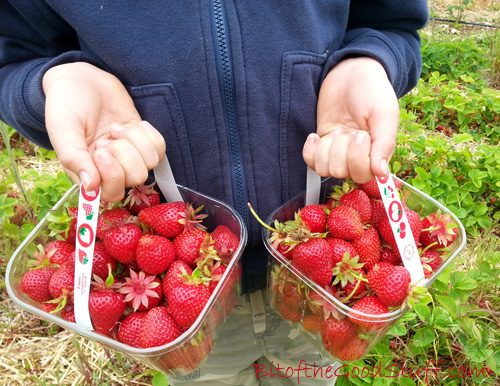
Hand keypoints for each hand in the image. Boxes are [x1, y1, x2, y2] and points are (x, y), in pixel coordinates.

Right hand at [42, 62, 165, 201]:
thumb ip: (73, 157)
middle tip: (107, 136)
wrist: (82, 78)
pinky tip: (135, 125)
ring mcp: (129, 156)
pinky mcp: (142, 142)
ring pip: (150, 163)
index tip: (100, 150)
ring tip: (116, 128)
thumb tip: (90, 186)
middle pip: (135, 178)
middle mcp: (109, 169)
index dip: (113, 176)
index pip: (112, 194)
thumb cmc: (66, 104)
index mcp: (87, 173)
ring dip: (135, 141)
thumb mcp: (62, 128)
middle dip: (124, 153)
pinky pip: (160, 150)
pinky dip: (150, 135)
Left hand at [302, 57, 398, 182]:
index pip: (363, 175)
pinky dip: (311, 150)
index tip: (361, 134)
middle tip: (347, 129)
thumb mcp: (384, 114)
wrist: (351, 74)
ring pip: (324, 169)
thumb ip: (384, 144)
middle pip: (341, 172)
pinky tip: (317, 135)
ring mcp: (338, 152)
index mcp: (377, 153)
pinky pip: (311, 162)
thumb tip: (381, 174)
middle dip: (340, 149)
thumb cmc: (373, 92)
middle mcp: (358, 157)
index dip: (357, 158)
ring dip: (326, 148)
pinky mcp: (322, 145)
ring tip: (337, 130)